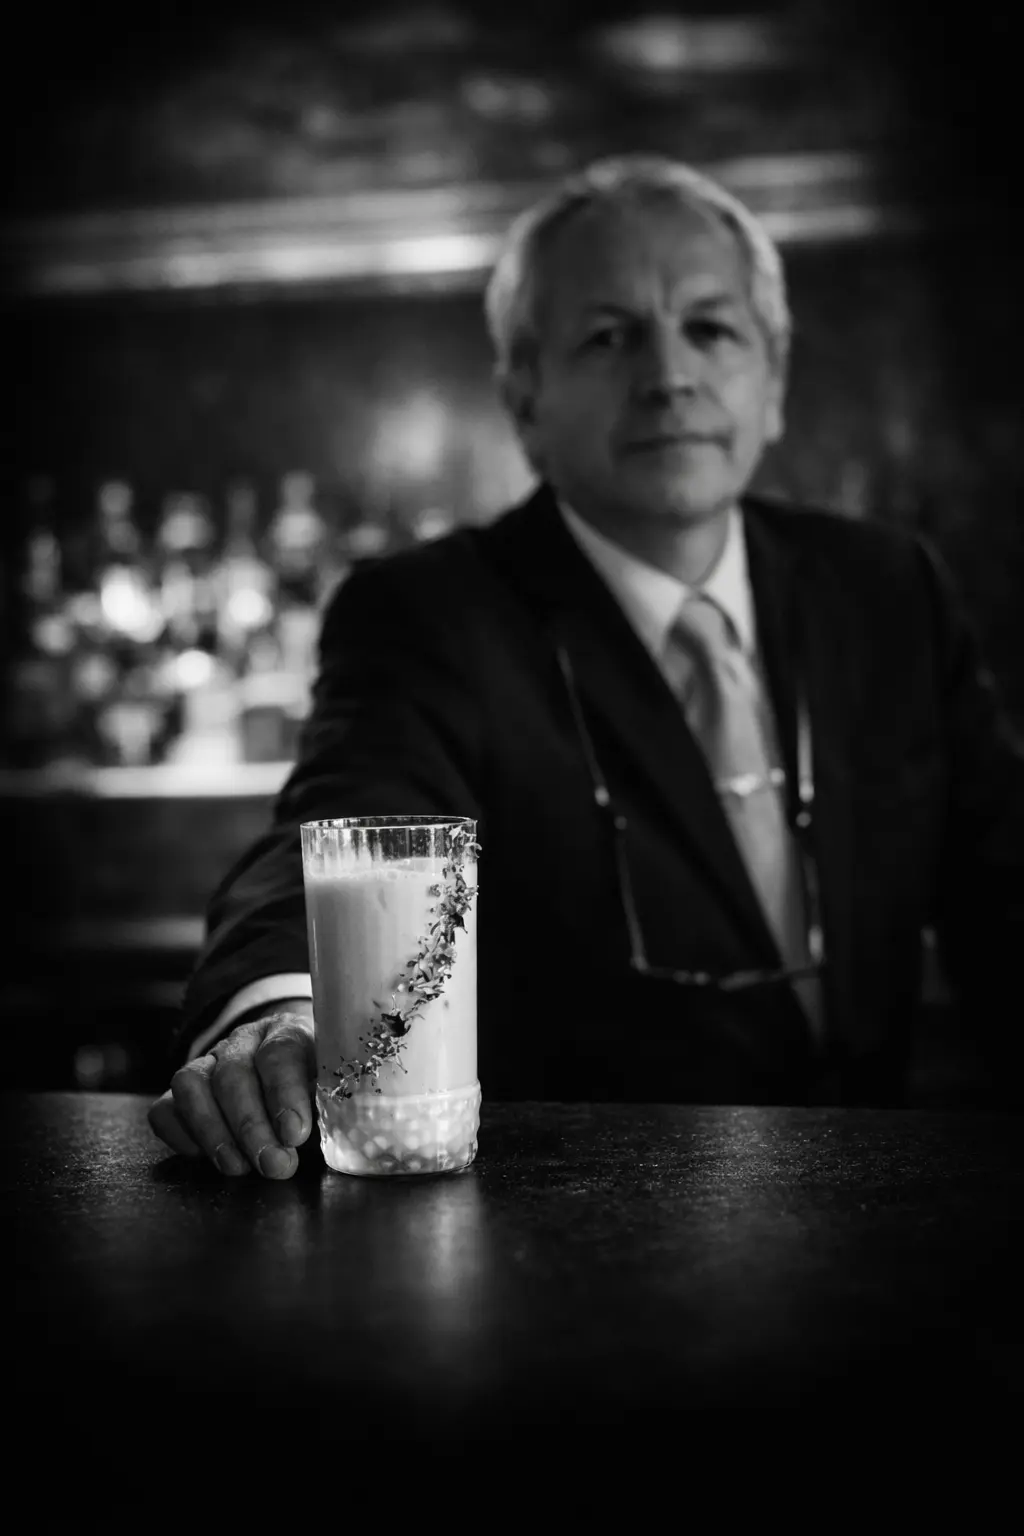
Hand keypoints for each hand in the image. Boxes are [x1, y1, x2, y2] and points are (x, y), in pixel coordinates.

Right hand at [148, 1007, 315, 1178]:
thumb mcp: (331, 1092)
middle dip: (251, 1126)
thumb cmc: (316, 1090)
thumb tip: (312, 1141)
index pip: (280, 1052)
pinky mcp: (183, 1090)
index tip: (295, 1134)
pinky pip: (164, 1107)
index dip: (285, 1093)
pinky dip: (179, 1133)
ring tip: (237, 1167)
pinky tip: (202, 1157)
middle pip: (233, 1073)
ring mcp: (208, 1062)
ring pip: (191, 1084)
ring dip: (212, 1131)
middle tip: (272, 1165)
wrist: (292, 1073)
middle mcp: (243, 1041)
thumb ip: (326, 1110)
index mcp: (288, 1032)